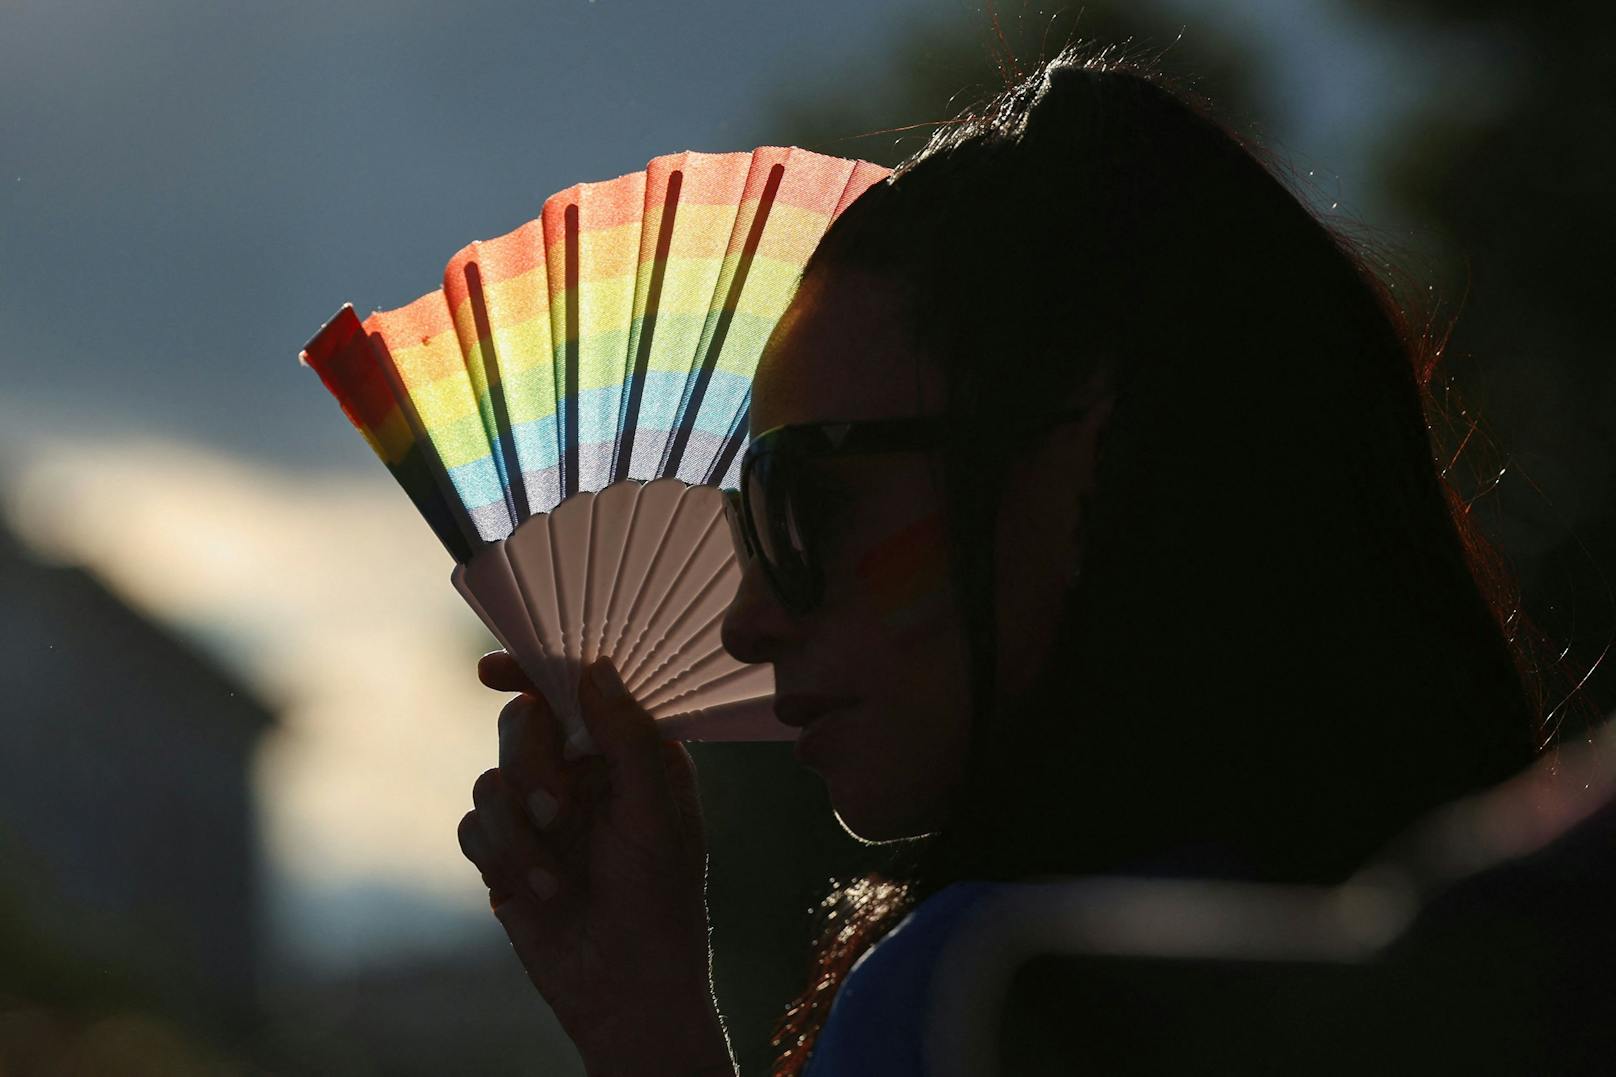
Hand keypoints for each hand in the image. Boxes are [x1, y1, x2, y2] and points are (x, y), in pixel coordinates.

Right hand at [460, 652, 733, 1075]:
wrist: (624, 990)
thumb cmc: (660, 901)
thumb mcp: (656, 814)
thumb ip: (627, 738)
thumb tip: (595, 668)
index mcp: (629, 751)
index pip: (579, 688)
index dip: (535, 668)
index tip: (493, 671)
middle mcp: (583, 771)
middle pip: (523, 723)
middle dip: (532, 763)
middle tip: (557, 809)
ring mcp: (540, 811)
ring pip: (491, 777)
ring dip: (520, 831)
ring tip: (557, 879)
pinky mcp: (505, 852)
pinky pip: (474, 826)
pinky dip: (503, 858)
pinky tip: (539, 893)